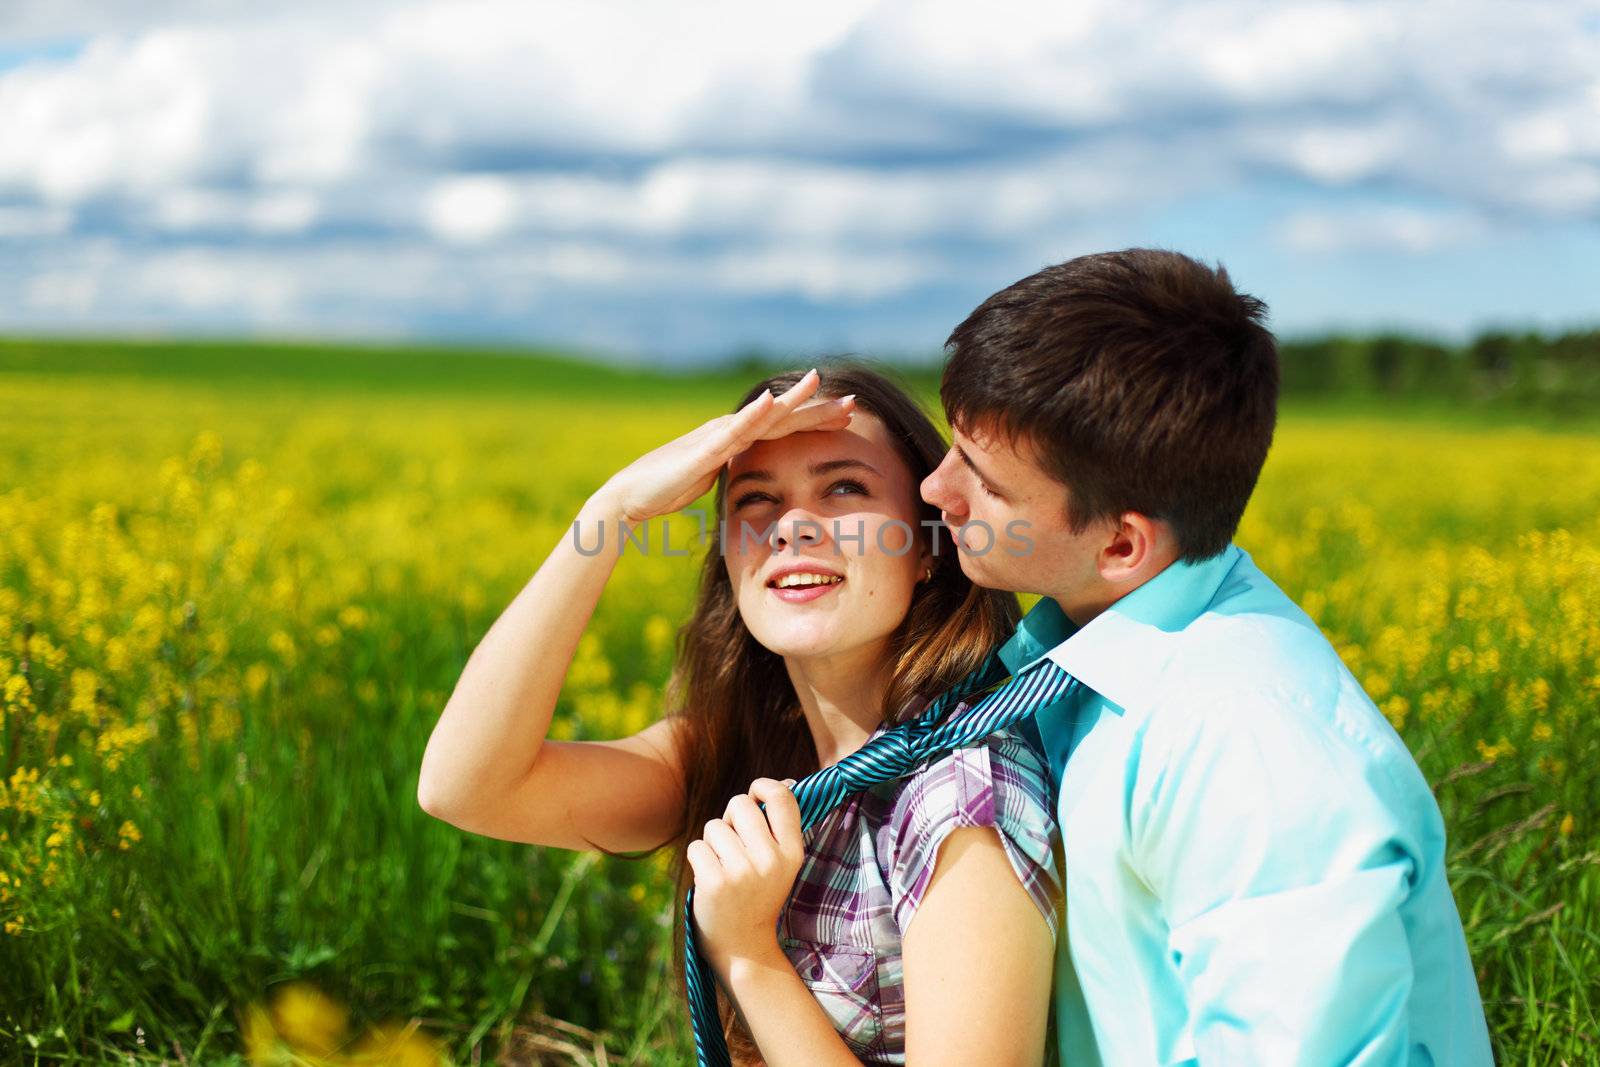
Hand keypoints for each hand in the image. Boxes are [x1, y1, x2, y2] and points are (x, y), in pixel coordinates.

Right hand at [592, 369, 854, 527]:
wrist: (630, 496)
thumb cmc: (668, 489)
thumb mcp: (714, 479)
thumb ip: (735, 471)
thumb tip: (757, 477)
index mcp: (736, 439)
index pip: (784, 428)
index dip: (816, 421)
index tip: (849, 417)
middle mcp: (730, 430)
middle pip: (783, 417)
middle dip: (818, 409)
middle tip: (854, 400)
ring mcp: (716, 437)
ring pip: (762, 417)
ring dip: (792, 401)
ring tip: (818, 383)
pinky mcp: (702, 451)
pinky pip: (732, 432)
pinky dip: (752, 416)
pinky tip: (771, 403)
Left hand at [686, 777, 806, 976]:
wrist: (743, 948)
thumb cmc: (759, 895)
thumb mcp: (781, 864)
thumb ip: (780, 825)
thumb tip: (782, 782)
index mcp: (793, 852)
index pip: (782, 797)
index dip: (762, 786)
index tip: (755, 797)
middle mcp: (771, 860)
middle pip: (739, 804)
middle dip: (730, 818)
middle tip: (734, 846)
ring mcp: (743, 872)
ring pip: (714, 826)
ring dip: (713, 843)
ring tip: (723, 868)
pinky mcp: (715, 882)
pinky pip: (696, 846)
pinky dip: (698, 859)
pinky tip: (710, 879)